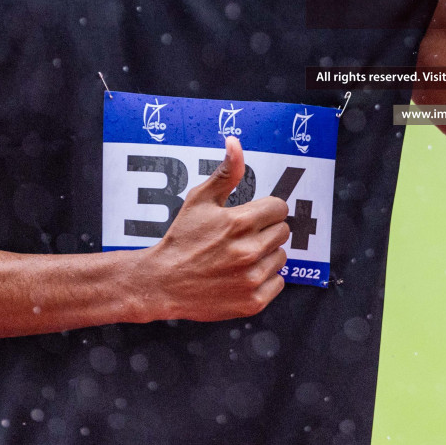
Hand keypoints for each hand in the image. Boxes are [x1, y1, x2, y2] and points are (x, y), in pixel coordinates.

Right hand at [133, 137, 290, 321]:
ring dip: (266, 255)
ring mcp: (252, 278)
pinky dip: (265, 279)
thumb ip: (226, 172)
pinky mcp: (252, 302)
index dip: (265, 210)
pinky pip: (278, 283)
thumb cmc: (182, 239)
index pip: (279, 208)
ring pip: (281, 257)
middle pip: (283, 231)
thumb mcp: (200, 200)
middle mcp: (249, 251)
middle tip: (242, 237)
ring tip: (239, 257)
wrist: (162, 282)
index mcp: (239, 223)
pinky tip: (242, 275)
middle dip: (266, 231)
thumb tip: (235, 143)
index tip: (251, 216)